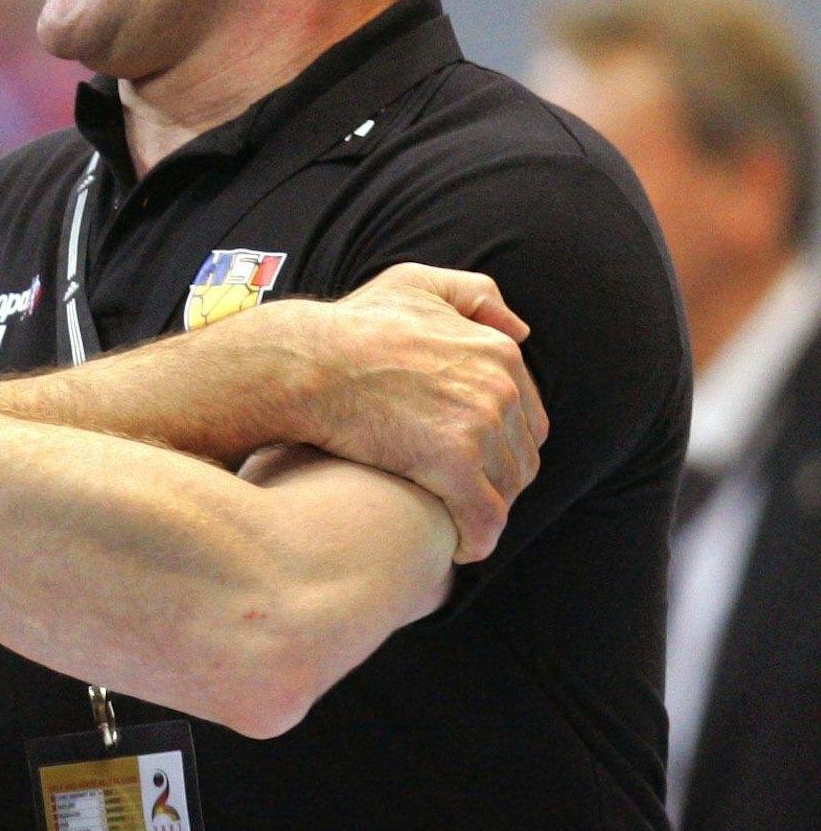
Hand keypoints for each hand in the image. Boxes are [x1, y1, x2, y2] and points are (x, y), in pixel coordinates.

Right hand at [263, 263, 545, 562]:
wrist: (304, 363)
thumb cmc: (349, 326)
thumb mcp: (414, 283)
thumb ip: (474, 294)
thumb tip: (521, 330)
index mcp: (498, 351)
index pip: (527, 419)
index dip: (499, 448)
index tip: (467, 464)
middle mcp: (500, 386)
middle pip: (520, 459)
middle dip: (493, 483)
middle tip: (453, 496)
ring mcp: (480, 423)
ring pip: (504, 492)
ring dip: (481, 512)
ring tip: (448, 519)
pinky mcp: (453, 462)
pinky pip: (484, 520)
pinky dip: (475, 540)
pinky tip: (456, 547)